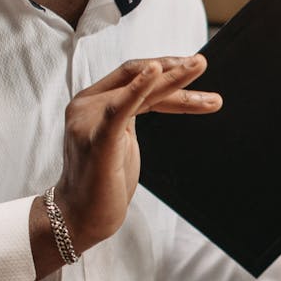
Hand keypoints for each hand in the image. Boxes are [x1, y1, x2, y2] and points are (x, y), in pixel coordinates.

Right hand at [55, 55, 220, 252]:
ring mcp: (88, 121)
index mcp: (92, 102)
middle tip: (201, 63)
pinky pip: (120, 109)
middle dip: (173, 70)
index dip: (164, 70)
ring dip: (172, 80)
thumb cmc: (102, 180)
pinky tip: (156, 73)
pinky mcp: (96, 141)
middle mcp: (86, 105)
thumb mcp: (122, 139)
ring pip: (137, 91)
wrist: (79, 218)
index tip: (192, 68)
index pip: (132, 75)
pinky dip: (138, 89)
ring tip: (198, 67)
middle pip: (137, 77)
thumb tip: (163, 96)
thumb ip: (132, 114)